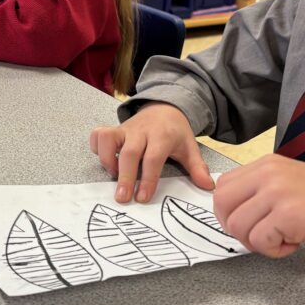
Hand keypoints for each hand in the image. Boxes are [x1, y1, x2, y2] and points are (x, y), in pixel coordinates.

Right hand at [90, 102, 213, 203]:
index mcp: (162, 136)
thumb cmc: (176, 132)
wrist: (165, 106)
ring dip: (107, 160)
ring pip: (109, 139)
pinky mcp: (114, 129)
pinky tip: (106, 162)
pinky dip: (96, 148)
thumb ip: (197, 168)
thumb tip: (208, 186)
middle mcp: (142, 131)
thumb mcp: (190, 148)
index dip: (147, 178)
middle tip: (123, 198)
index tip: (143, 197)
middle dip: (125, 176)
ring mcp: (125, 129)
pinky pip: (99, 134)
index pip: (153, 158)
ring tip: (113, 177)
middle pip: (129, 152)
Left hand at [213, 154, 304, 257]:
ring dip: (258, 242)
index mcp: (268, 164)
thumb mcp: (291, 184)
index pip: (223, 186)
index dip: (230, 212)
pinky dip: (274, 251)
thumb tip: (232, 212)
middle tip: (264, 236)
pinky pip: (259, 240)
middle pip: (222, 205)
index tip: (250, 224)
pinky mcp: (289, 214)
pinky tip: (295, 243)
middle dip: (237, 229)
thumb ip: (262, 191)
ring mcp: (278, 192)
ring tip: (285, 238)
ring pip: (237, 226)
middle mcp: (269, 173)